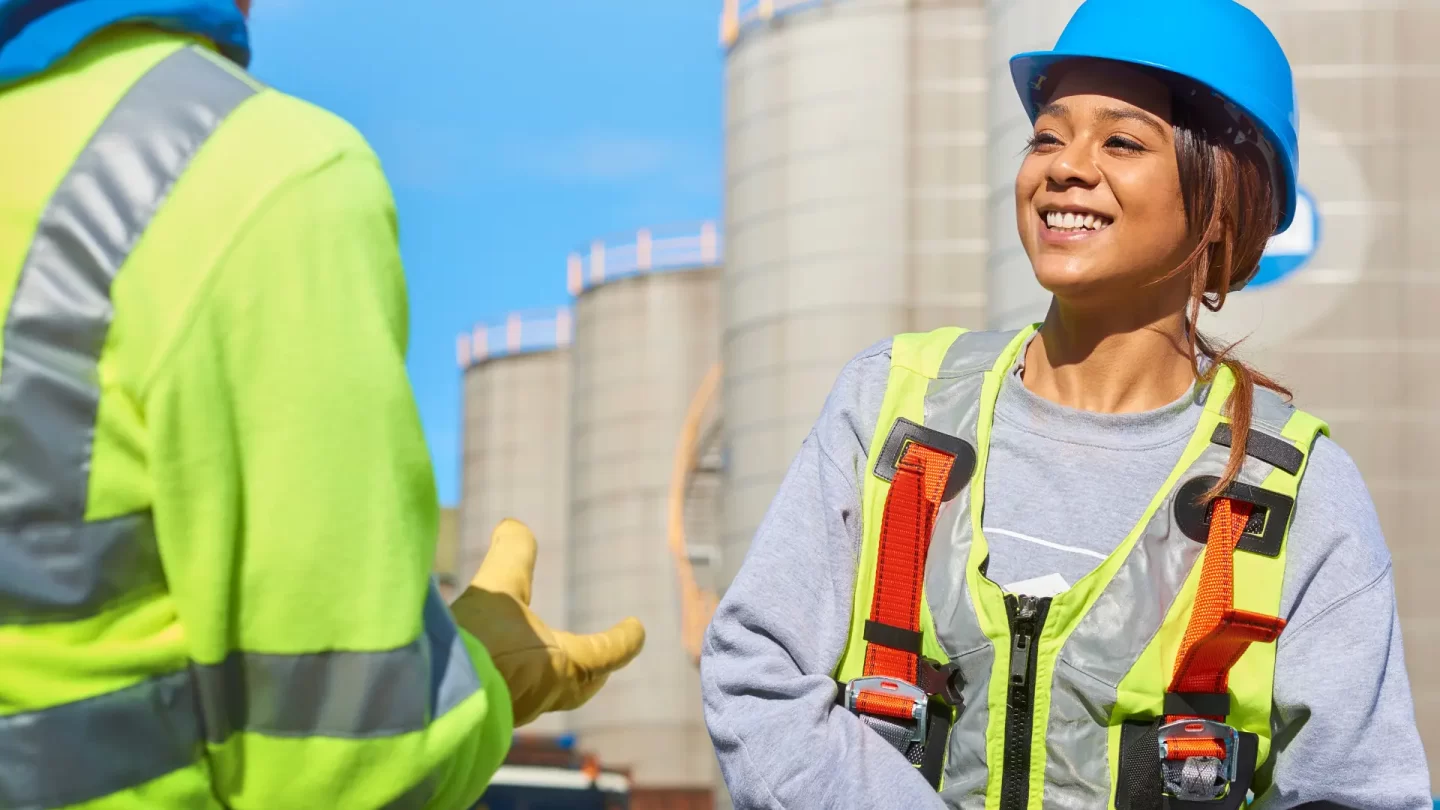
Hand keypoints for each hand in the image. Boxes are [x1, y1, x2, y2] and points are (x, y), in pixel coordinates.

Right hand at [450, 519, 645, 726]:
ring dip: (555, 681)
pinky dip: (521, 689)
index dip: (625, 638)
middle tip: (600, 661)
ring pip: (549, 697)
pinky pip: (516, 704)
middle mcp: (548, 694)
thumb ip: (512, 556)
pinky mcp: (487, 720)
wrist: (430, 702)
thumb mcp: (497, 588)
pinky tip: (503, 676)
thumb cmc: (475, 645)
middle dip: (593, 671)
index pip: (610, 651)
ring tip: (549, 667)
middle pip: (583, 685)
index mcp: (565, 665)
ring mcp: (517, 711)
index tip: (637, 627)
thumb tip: (513, 526)